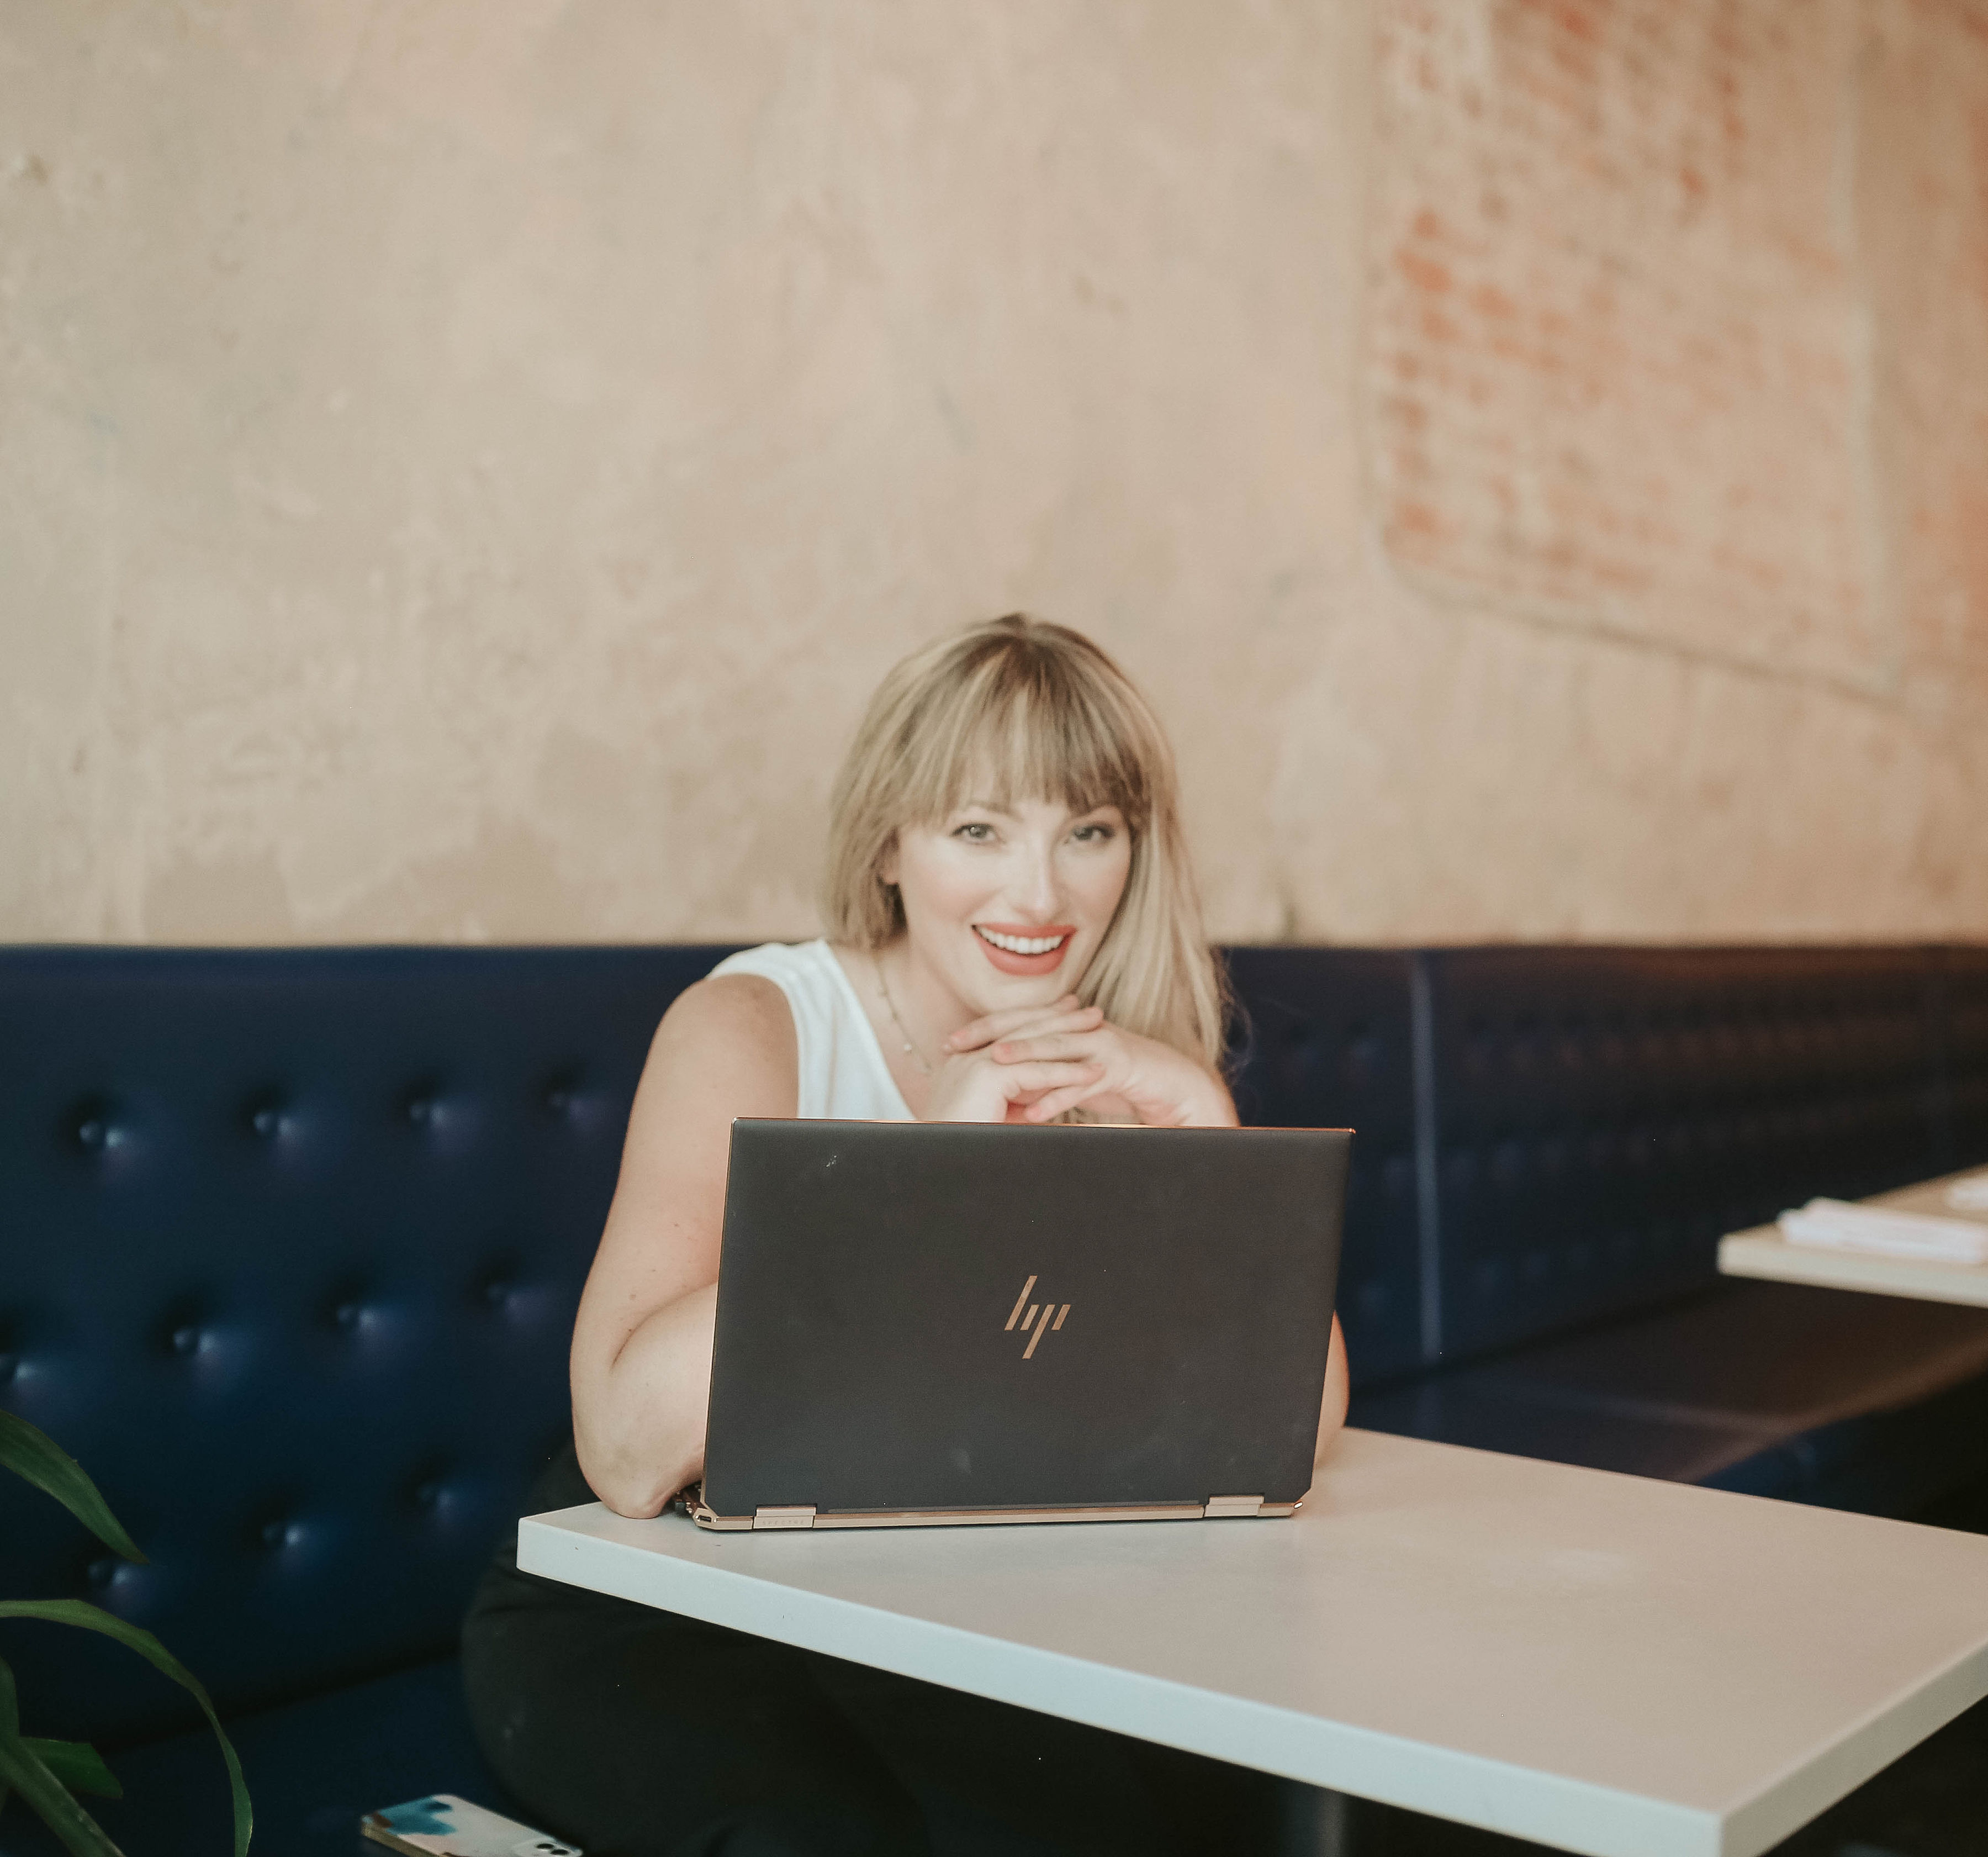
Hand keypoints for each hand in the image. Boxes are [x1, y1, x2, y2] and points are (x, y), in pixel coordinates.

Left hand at [949, 999, 1237, 1127]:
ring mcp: (1100, 1046)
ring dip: (1023, 1056)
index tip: (949, 1043)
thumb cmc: (1114, 1080)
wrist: (1170, 1082)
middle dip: (990, 1035)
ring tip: (991, 1065)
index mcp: (1064, 1028)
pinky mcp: (1119, 1068)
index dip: (982, 1029)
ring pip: (1055, 1048)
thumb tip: (1001, 1092)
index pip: (1016, 1022)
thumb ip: (1038, 1079)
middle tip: (955, 1047)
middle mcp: (1079, 1030)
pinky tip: (1034, 1113)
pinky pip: (1084, 1082)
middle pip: (1028, 1027)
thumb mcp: (1069, 1077)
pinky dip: (1058, 1098)